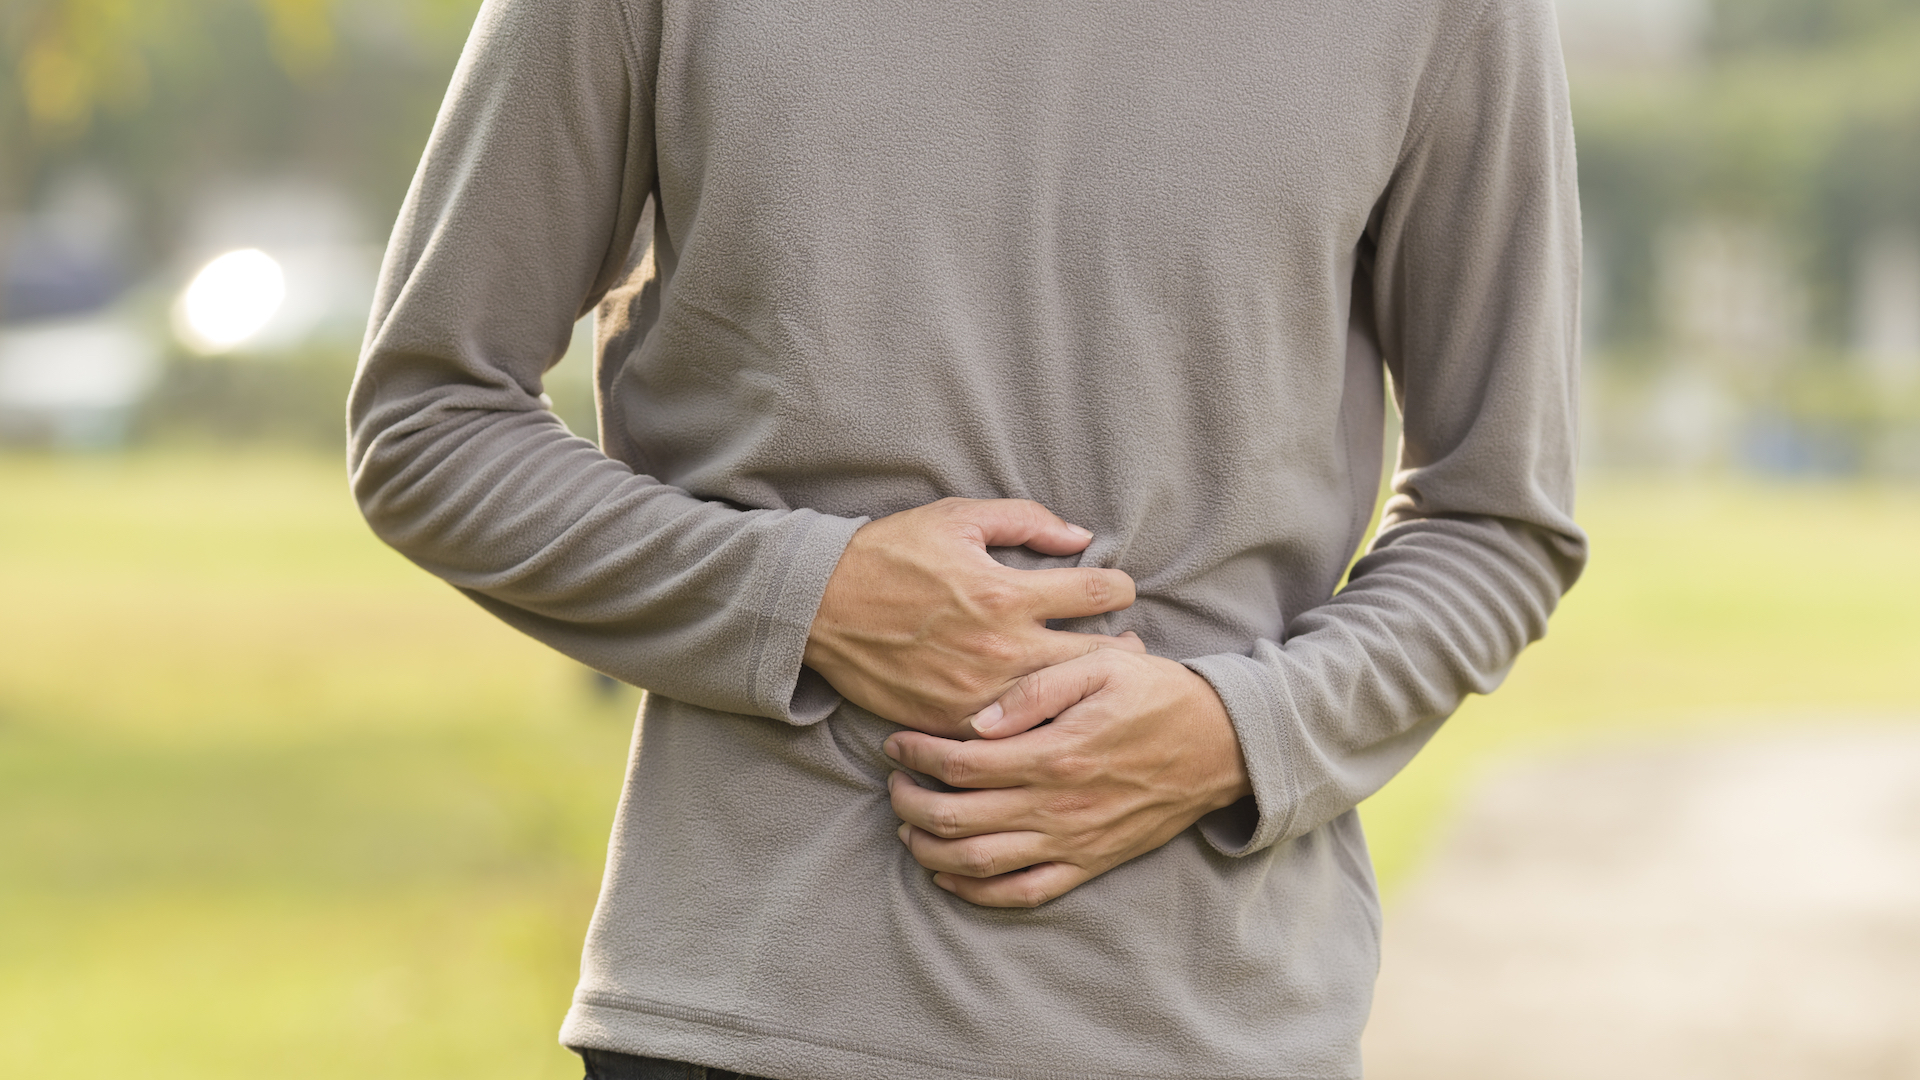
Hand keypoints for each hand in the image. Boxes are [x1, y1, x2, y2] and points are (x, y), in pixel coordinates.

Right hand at [804, 498, 1142, 737]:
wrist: (820, 605)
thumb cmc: (890, 553)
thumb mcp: (957, 518)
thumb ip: (1025, 521)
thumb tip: (1080, 536)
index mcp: (1006, 592)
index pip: (1097, 591)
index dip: (1120, 587)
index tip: (1120, 590)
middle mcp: (1000, 646)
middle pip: (1095, 657)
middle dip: (1122, 649)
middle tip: (1134, 648)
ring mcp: (979, 691)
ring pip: (1060, 704)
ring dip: (1085, 693)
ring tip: (1100, 688)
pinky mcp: (953, 721)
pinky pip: (1012, 734)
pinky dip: (1035, 725)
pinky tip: (1051, 719)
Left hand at [883, 648, 1251, 906]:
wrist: (1222, 746)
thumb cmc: (1159, 695)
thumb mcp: (1103, 666)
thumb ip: (1037, 687)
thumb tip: (977, 720)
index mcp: (1056, 752)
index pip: (960, 764)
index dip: (916, 755)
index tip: (897, 742)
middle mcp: (1058, 806)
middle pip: (955, 819)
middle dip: (910, 802)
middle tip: (895, 781)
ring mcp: (1073, 842)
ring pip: (978, 864)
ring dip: (930, 849)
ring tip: (910, 824)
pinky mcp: (1089, 864)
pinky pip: (1021, 893)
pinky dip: (976, 892)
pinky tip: (951, 875)